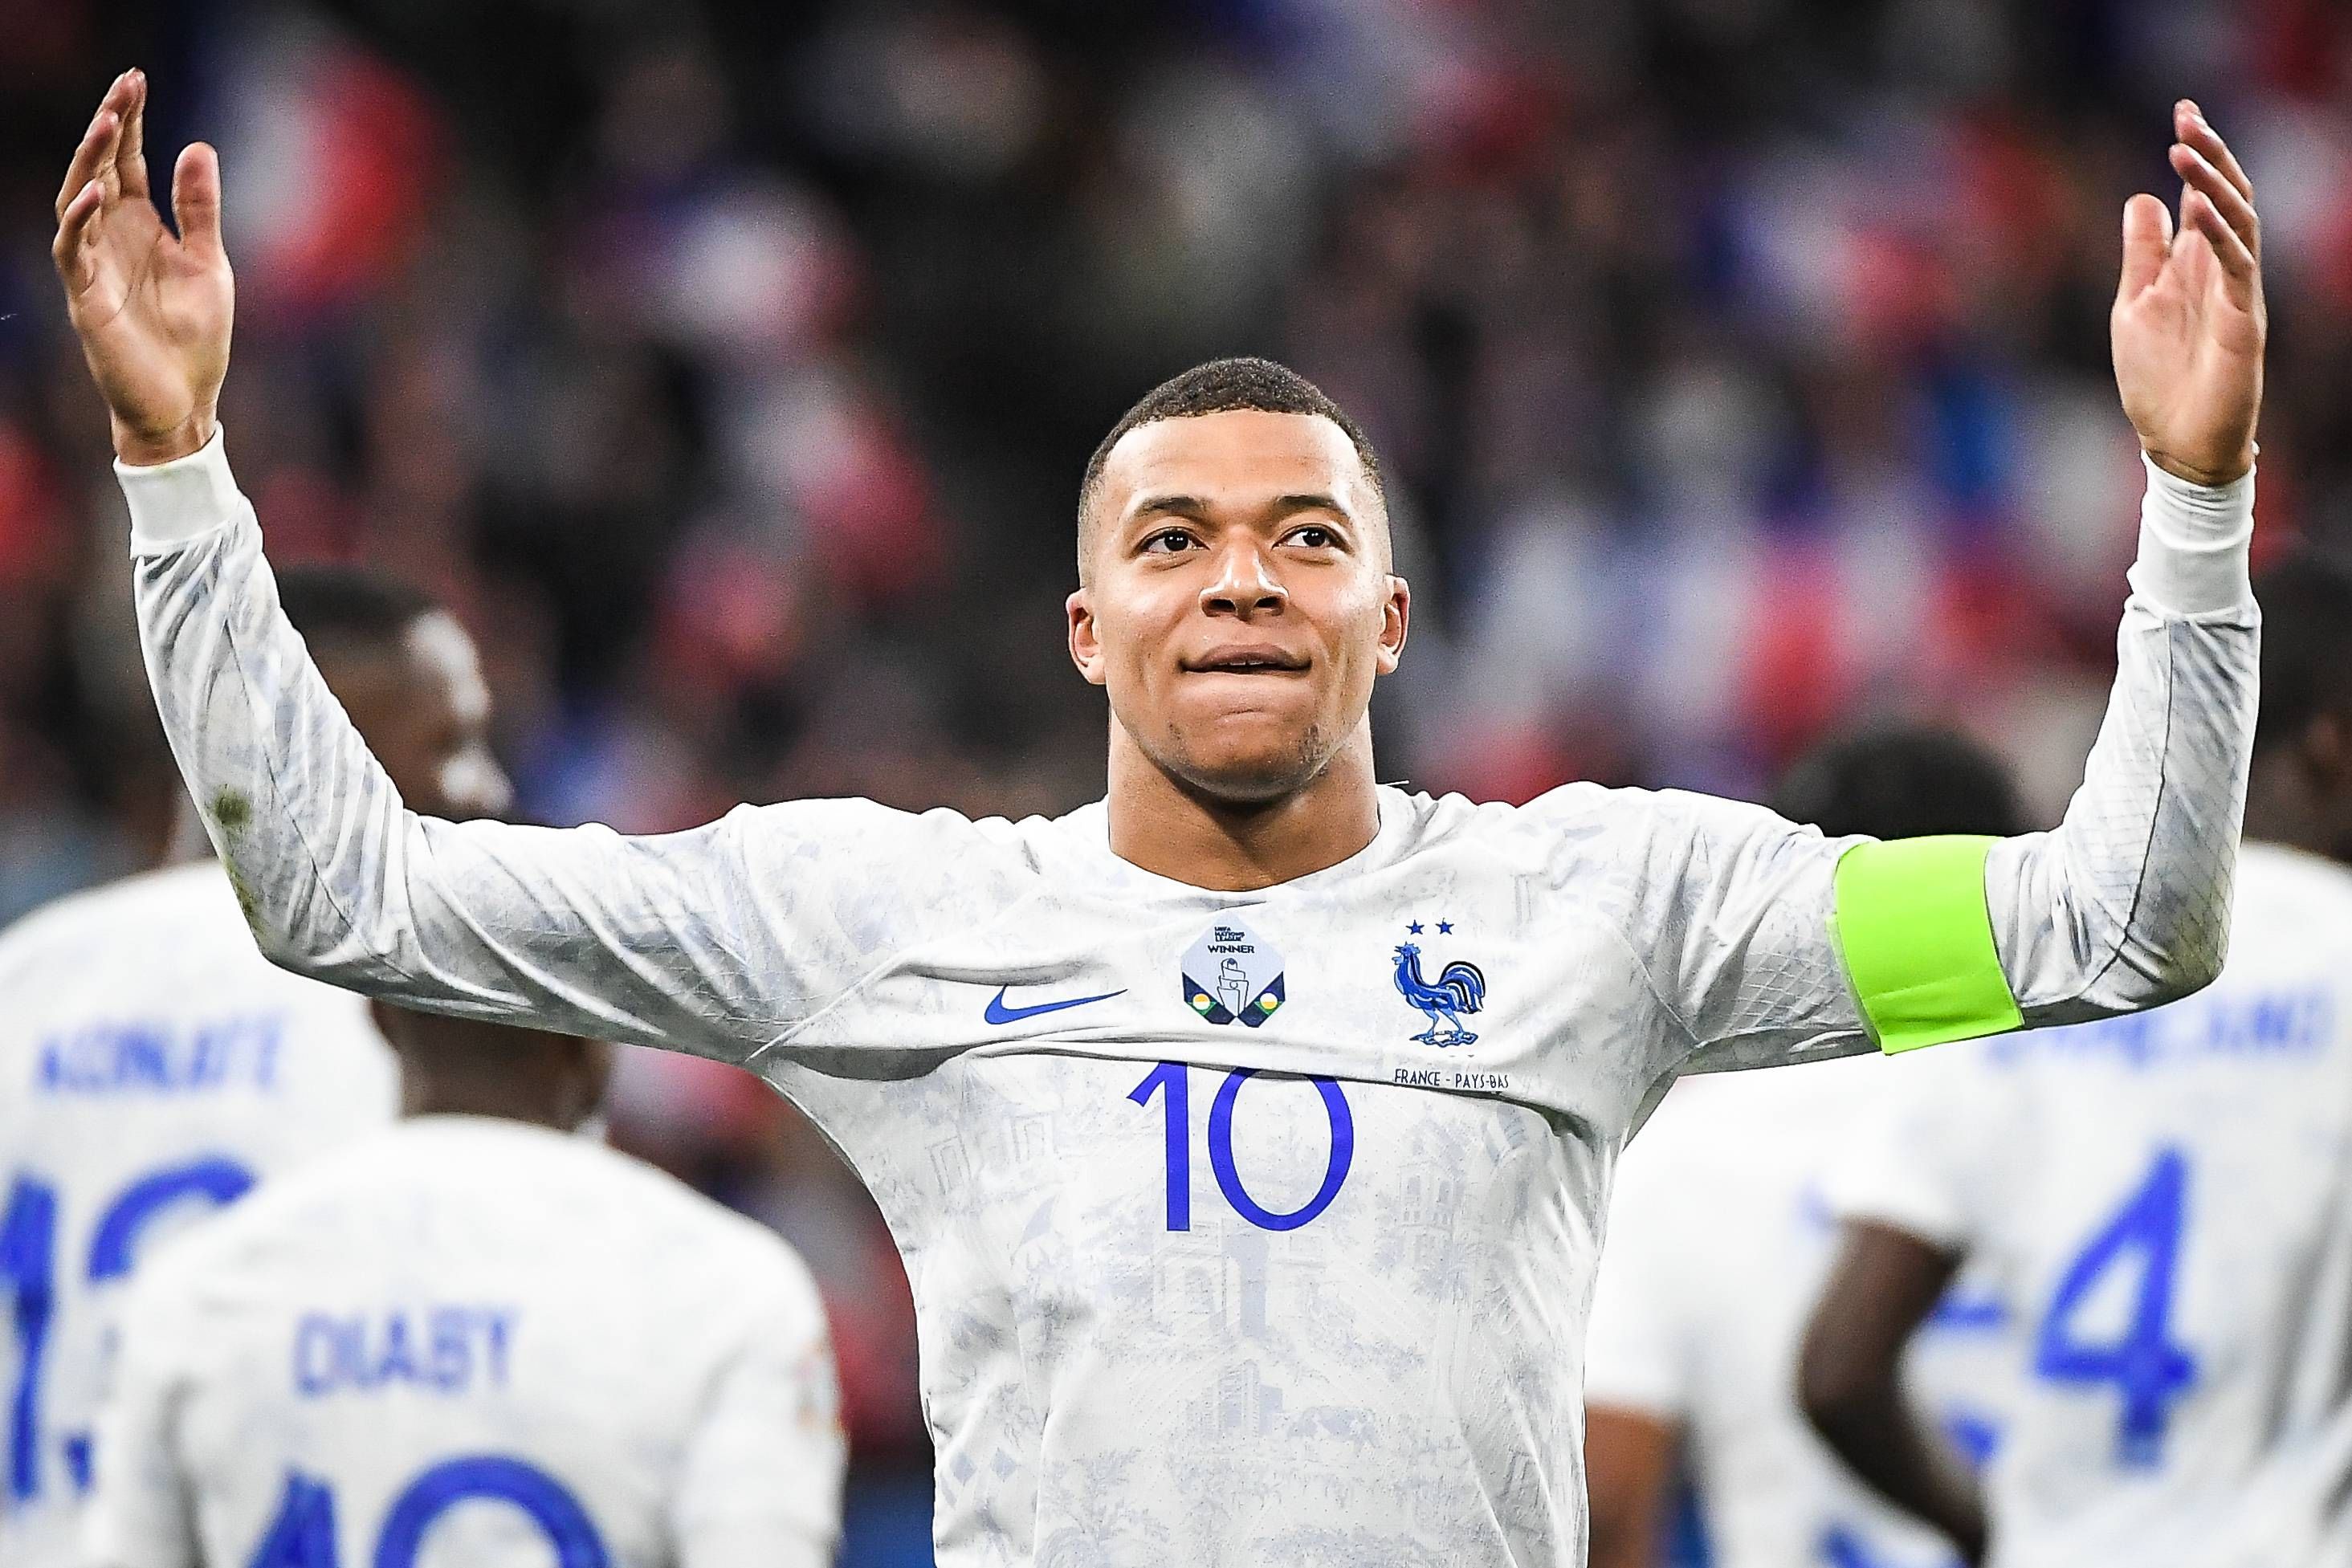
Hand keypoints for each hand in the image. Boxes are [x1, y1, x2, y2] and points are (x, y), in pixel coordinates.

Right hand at [52, 70, 233, 466]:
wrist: (184, 403)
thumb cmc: (194, 338)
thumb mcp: (209, 263)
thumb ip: (200, 209)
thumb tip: (197, 145)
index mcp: (141, 227)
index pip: (127, 162)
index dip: (130, 122)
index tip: (136, 80)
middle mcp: (111, 238)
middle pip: (99, 169)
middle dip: (108, 126)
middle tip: (123, 86)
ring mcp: (93, 266)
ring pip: (77, 200)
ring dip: (89, 161)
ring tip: (107, 121)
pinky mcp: (85, 298)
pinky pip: (72, 250)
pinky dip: (80, 219)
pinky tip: (97, 191)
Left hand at [2112, 100, 2263, 486]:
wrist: (2176, 441)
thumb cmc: (2157, 378)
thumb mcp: (2134, 305)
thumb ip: (2142, 254)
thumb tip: (2142, 198)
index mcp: (2196, 265)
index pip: (2204, 196)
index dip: (2197, 155)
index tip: (2183, 111)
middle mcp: (2222, 270)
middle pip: (2227, 197)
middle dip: (2209, 154)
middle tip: (2187, 116)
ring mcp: (2238, 293)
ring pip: (2238, 222)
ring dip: (2213, 183)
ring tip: (2185, 149)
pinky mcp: (2244, 320)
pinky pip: (2239, 266)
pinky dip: (2220, 233)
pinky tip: (2200, 205)